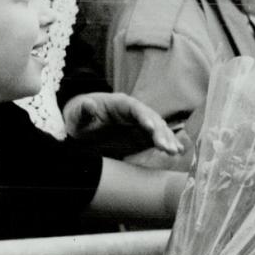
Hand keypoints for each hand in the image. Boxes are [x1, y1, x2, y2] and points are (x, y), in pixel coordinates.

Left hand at [64, 91, 184, 156]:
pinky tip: (177, 151)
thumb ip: (83, 110)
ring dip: (167, 139)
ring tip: (175, 151)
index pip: (134, 108)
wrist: (80, 127)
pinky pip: (156, 138)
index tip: (151, 127)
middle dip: (160, 132)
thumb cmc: (78, 118)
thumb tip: (88, 104)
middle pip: (151, 118)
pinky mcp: (141, 135)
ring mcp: (139, 123)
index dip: (144, 116)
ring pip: (157, 128)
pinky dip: (166, 143)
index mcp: (119, 103)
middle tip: (167, 147)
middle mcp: (133, 111)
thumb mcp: (77, 115)